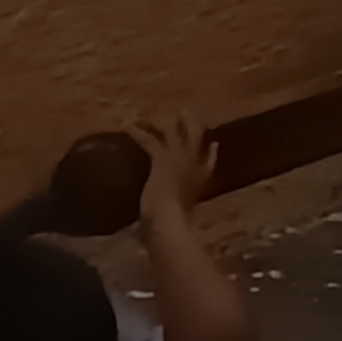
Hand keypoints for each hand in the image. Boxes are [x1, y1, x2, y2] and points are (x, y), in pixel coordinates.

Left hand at [129, 113, 214, 228]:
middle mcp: (193, 165)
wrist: (168, 219)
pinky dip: (137, 132)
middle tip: (186, 112)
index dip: (211, 153)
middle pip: (196, 137)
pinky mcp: (162, 158)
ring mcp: (179, 158)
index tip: (214, 144)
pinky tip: (127, 125)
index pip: (209, 163)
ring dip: (161, 123)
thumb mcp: (182, 218)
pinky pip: (149, 141)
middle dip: (191, 124)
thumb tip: (168, 228)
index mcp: (200, 181)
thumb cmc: (173, 224)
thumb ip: (178, 217)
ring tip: (151, 114)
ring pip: (173, 133)